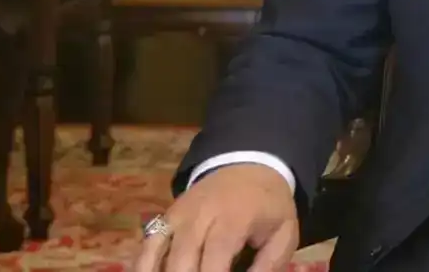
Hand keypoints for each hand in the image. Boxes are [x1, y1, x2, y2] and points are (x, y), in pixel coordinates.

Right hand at [133, 164, 298, 271]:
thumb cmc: (268, 207)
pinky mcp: (163, 218)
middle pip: (182, 261)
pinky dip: (145, 267)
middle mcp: (200, 216)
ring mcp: (177, 216)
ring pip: (156, 255)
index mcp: (234, 219)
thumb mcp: (284, 233)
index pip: (216, 257)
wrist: (248, 167)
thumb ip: (269, 265)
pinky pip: (146, 248)